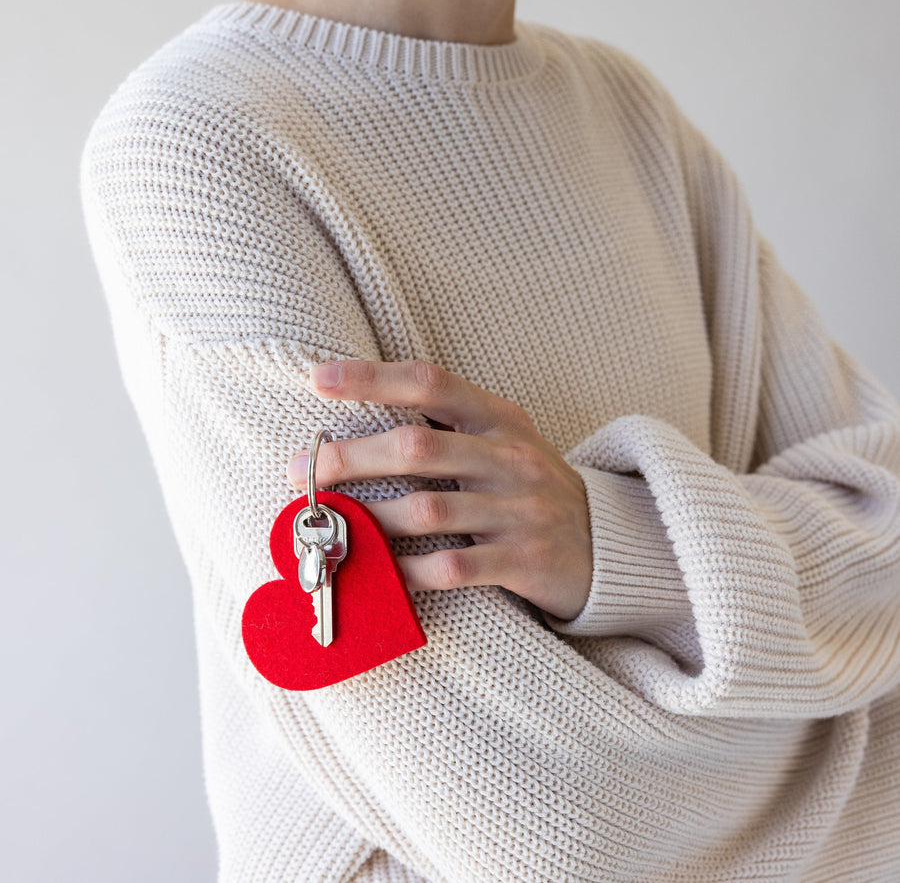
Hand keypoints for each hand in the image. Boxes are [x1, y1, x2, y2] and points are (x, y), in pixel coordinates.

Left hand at [286, 359, 591, 620]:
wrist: (606, 543)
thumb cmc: (526, 485)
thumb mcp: (501, 440)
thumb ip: (444, 426)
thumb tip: (355, 423)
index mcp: (499, 418)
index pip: (431, 383)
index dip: (372, 377)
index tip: (318, 378)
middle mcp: (510, 458)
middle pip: (417, 448)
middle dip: (351, 458)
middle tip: (301, 471)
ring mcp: (520, 510)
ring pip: (428, 510)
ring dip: (369, 520)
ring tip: (327, 527)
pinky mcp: (524, 561)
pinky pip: (453, 568)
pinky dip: (408, 572)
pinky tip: (378, 574)